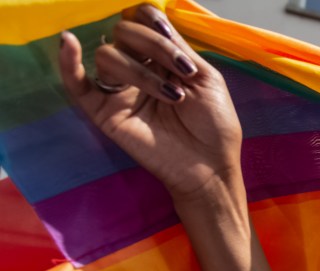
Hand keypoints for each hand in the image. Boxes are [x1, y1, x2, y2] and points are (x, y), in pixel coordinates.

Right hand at [58, 5, 243, 200]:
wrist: (211, 166)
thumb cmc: (215, 125)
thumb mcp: (206, 79)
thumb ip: (178, 48)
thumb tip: (153, 18)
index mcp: (161, 56)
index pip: (141, 20)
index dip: (154, 24)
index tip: (177, 48)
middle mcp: (138, 67)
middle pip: (124, 32)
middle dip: (154, 45)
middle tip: (182, 74)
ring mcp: (120, 89)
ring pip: (108, 55)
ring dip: (142, 72)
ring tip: (173, 97)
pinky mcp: (106, 111)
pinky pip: (76, 83)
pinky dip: (68, 62)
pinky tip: (68, 43)